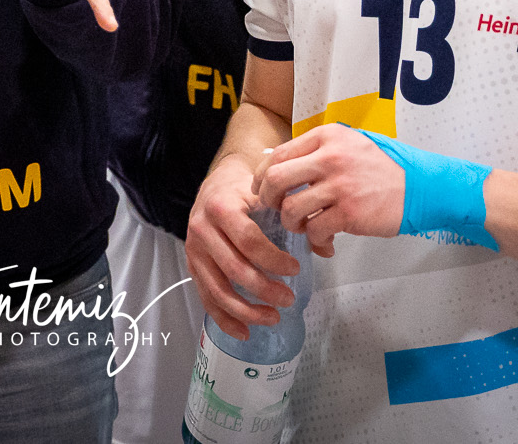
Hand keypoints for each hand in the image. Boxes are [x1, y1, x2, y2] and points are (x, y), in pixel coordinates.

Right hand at [185, 149, 302, 338]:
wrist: (215, 186)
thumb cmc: (243, 190)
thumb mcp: (267, 193)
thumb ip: (296, 218)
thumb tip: (325, 248)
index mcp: (221, 207)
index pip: (249, 240)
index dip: (273, 260)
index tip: (295, 268)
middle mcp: (202, 229)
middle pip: (234, 269)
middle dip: (264, 290)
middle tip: (288, 299)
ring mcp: (194, 250)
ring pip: (218, 290)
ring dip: (246, 311)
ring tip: (273, 318)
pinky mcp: (192, 266)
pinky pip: (206, 298)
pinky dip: (225, 319)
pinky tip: (244, 331)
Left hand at [259, 124, 406, 249]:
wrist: (420, 187)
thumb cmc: (382, 167)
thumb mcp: (348, 143)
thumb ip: (316, 150)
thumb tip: (275, 162)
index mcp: (327, 137)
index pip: (278, 154)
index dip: (262, 176)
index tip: (262, 189)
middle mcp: (330, 157)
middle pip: (275, 179)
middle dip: (268, 199)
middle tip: (275, 209)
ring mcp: (340, 186)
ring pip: (291, 210)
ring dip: (292, 224)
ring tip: (305, 226)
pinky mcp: (350, 213)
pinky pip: (315, 231)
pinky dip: (316, 241)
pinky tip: (325, 241)